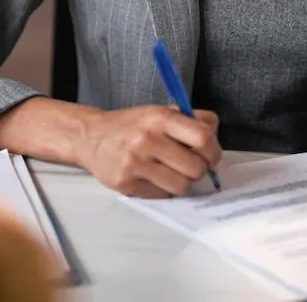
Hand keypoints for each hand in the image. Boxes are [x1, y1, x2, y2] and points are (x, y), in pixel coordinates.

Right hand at [75, 105, 221, 197]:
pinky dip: (163, 189)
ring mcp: (136, 163)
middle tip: (190, 165)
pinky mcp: (126, 184)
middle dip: (199, 169)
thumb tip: (215, 137)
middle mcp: (148, 139)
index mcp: (160, 118)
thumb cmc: (132, 125)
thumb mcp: (159, 112)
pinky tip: (153, 177)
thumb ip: (190, 120)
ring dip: (181, 182)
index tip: (211, 155)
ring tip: (170, 171)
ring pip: (181, 186)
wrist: (91, 137)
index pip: (203, 138)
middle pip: (196, 168)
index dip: (213, 151)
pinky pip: (162, 196)